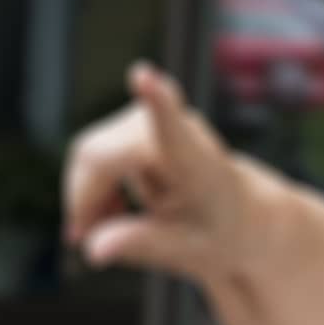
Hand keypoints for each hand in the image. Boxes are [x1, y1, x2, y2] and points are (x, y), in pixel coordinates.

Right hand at [63, 62, 247, 284]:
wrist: (240, 213)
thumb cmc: (219, 232)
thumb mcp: (187, 251)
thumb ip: (141, 245)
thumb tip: (93, 251)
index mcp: (200, 165)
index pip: (173, 129)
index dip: (156, 101)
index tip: (144, 73)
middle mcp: (177, 131)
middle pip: (98, 155)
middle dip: (84, 199)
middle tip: (88, 244)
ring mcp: (153, 120)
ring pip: (88, 153)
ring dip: (88, 196)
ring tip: (112, 231)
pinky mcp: (134, 121)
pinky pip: (91, 153)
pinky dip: (91, 187)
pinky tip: (111, 213)